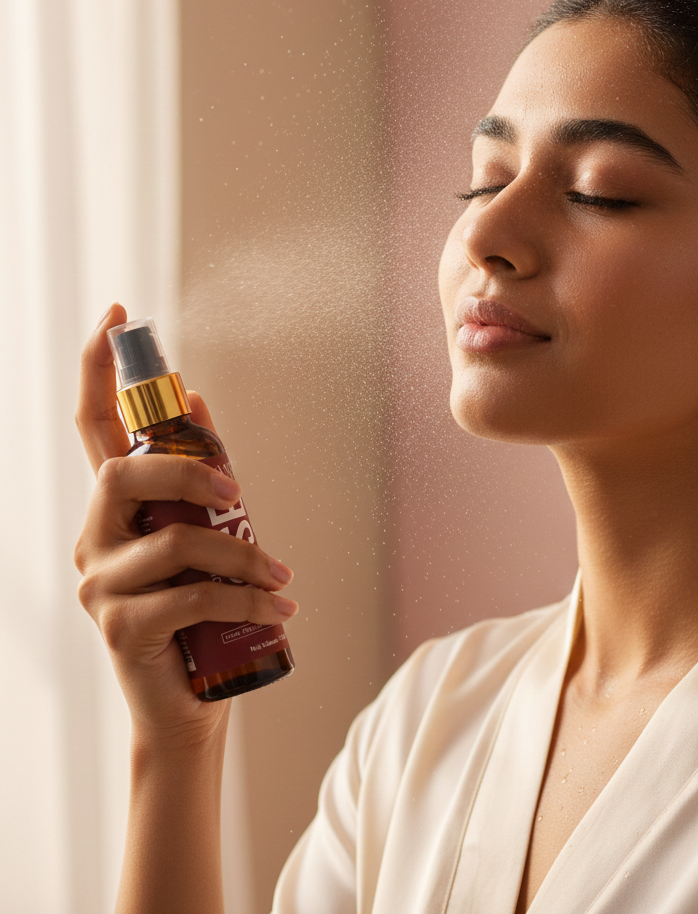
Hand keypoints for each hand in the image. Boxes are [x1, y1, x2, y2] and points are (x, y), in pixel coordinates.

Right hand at [74, 304, 297, 743]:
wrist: (189, 708)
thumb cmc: (202, 615)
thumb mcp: (204, 538)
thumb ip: (198, 478)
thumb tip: (198, 399)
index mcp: (114, 514)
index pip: (92, 430)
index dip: (99, 371)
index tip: (118, 314)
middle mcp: (94, 542)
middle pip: (123, 475)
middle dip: (191, 473)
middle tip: (239, 495)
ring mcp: (100, 587)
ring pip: (176, 540)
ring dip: (242, 554)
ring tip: (279, 578)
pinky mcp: (122, 630)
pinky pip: (195, 594)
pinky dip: (247, 596)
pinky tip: (278, 609)